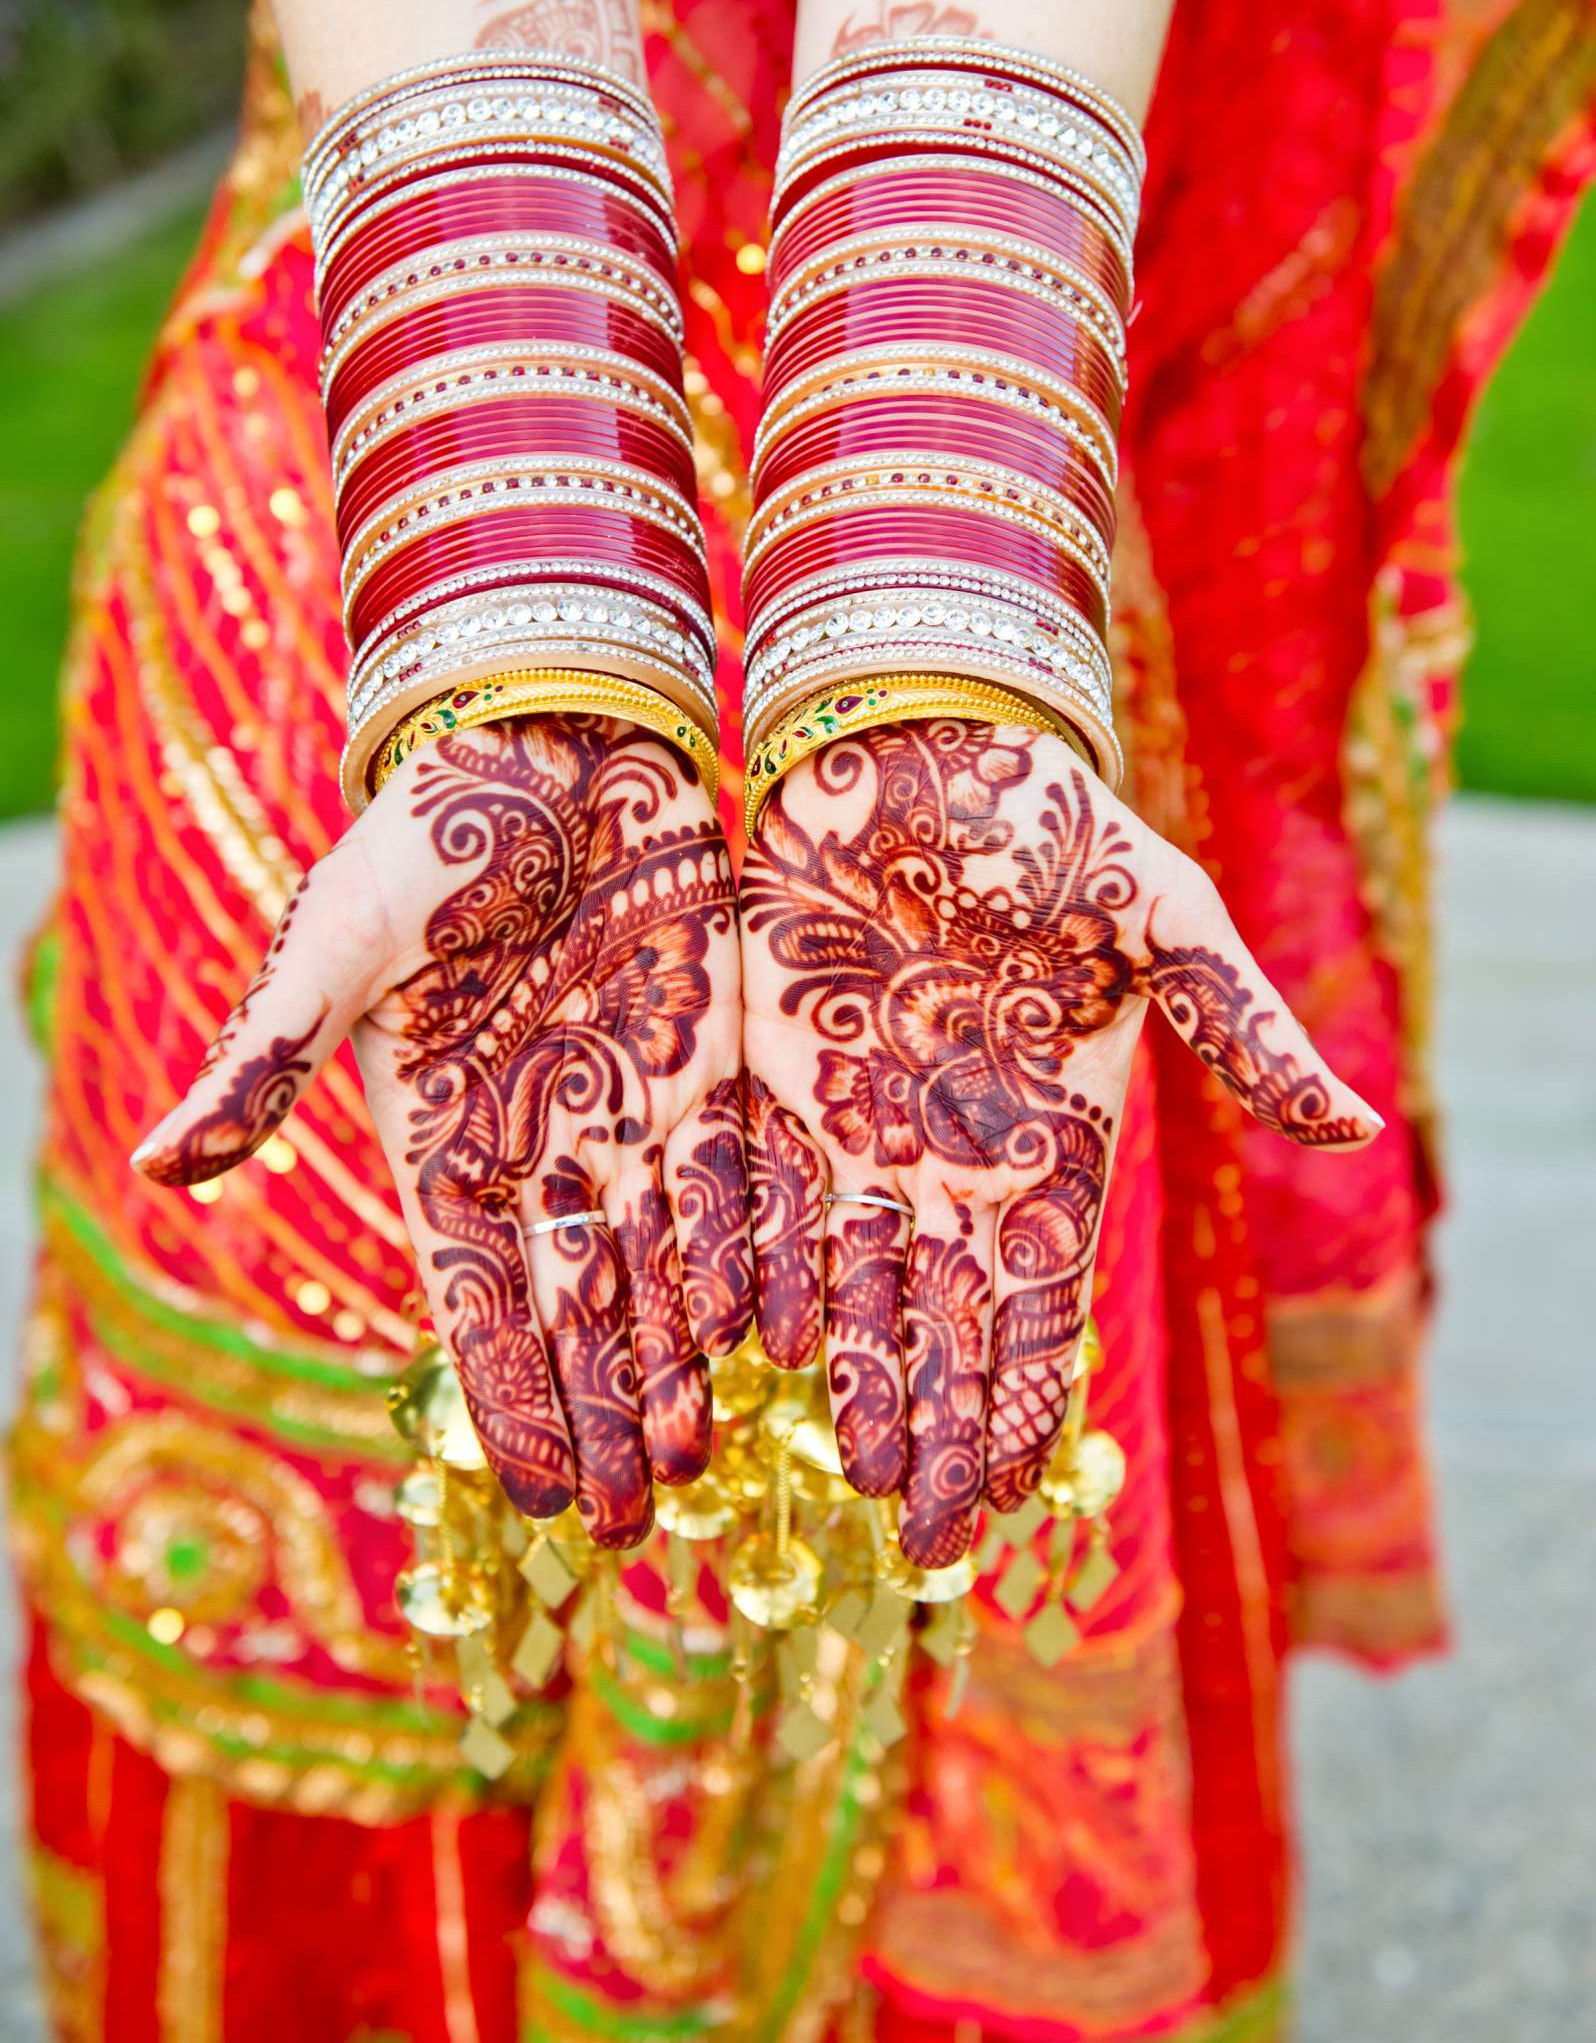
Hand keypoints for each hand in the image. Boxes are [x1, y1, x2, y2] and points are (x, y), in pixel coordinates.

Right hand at [134, 717, 750, 1547]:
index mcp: (441, 1140)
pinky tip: (777, 1337)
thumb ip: (273, 1058)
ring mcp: (624, 1114)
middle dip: (597, 1412)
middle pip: (572, 1309)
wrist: (548, 742)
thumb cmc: (429, 838)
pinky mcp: (703, 1068)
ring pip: (657, 1268)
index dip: (504, 1393)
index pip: (473, 1296)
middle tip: (630, 1522)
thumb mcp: (341, 942)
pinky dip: (748, 1259)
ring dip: (675, 1363)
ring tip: (698, 1460)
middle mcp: (536, 1149)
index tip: (534, 1493)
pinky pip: (731, 1181)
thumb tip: (156, 1165)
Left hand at [740, 719, 1379, 1568]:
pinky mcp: (773, 1086)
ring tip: (830, 1471)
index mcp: (1053, 1144)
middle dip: (928, 1424)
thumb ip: (1238, 1020)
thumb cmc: (1051, 822)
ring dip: (842, 1377)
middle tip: (908, 1528)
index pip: (1039, 1307)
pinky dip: (749, 1274)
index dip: (1019, 1406)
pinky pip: (758, 1203)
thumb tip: (1356, 1121)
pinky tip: (737, 1347)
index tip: (997, 1505)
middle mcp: (953, 1162)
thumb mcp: (1161, 913)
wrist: (921, 741)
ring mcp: (857, 1132)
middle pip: (940, 1325)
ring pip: (845, 1285)